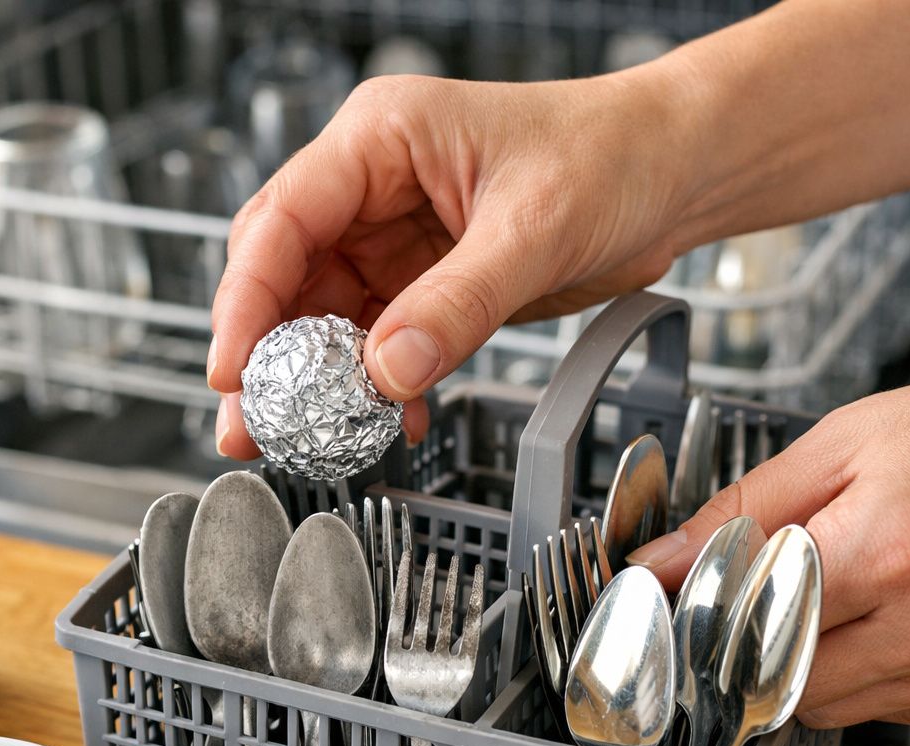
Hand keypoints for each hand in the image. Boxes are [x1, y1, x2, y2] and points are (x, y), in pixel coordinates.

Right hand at [207, 72, 698, 457]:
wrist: (675, 171)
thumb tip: (389, 370)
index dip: (246, 300)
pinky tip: (389, 423)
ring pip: (324, 318)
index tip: (235, 369)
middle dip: (266, 353)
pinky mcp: (424, 283)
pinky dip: (377, 389)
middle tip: (252, 423)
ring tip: (304, 442)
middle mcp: (373, 186)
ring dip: (316, 383)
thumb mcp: (534, 228)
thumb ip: (458, 302)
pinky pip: (378, 344)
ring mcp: (394, 237)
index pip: (282, 219)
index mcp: (381, 139)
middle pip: (285, 274)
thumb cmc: (612, 152)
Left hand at [630, 367, 909, 727]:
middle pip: (773, 676)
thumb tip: (658, 561)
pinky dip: (843, 673)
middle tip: (747, 588)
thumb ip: (741, 507)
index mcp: (888, 552)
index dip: (700, 605)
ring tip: (819, 592)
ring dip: (790, 660)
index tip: (673, 592)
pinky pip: (866, 709)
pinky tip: (863, 618)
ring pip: (813, 705)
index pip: (748, 617)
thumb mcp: (842, 443)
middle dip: (742, 637)